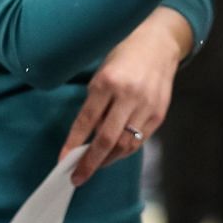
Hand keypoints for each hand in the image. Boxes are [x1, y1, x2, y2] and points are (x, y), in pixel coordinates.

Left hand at [60, 15, 186, 185]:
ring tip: (94, 166)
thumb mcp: (102, 74)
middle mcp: (128, 95)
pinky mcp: (159, 113)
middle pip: (107, 139)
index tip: (63, 161)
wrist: (159, 45)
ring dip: (107, 160)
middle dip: (89, 162)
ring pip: (125, 144)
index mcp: (108, 82)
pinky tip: (113, 154)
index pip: (86, 121)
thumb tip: (84, 137)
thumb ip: (95, 104)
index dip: (73, 143)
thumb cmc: (124, 58)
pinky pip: (139, 140)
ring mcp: (146, 106)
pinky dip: (124, 150)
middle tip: (76, 177)